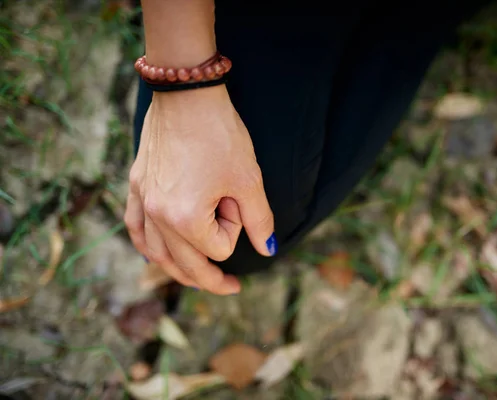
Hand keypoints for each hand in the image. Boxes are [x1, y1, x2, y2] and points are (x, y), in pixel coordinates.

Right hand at [125, 86, 275, 294]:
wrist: (187, 94)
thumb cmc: (220, 134)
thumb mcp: (248, 180)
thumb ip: (259, 220)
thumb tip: (268, 250)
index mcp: (185, 217)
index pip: (217, 249)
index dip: (235, 229)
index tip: (236, 199)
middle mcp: (157, 215)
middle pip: (185, 264)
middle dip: (211, 277)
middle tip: (232, 287)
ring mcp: (142, 200)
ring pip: (157, 253)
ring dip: (179, 269)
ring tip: (198, 279)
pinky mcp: (136, 186)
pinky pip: (136, 229)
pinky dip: (148, 246)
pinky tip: (155, 255)